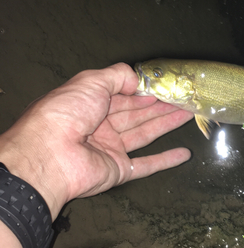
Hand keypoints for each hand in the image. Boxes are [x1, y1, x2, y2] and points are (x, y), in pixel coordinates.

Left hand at [0, 63, 192, 220]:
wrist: (50, 154)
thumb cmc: (67, 112)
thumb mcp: (91, 82)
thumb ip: (116, 76)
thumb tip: (137, 80)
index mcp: (90, 105)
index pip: (123, 96)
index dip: (144, 91)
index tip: (165, 86)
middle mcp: (101, 127)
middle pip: (137, 114)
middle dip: (161, 106)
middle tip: (185, 99)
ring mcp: (110, 150)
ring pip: (145, 135)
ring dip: (167, 125)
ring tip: (190, 115)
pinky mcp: (119, 171)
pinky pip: (146, 165)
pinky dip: (165, 160)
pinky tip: (184, 154)